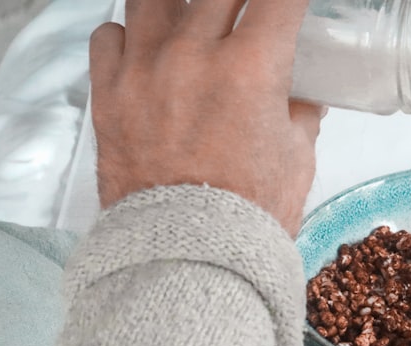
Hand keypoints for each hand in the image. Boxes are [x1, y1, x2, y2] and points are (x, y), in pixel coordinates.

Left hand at [89, 0, 322, 235]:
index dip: (290, 2)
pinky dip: (130, 35)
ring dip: (183, 6)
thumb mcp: (297, 161)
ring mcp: (144, 70)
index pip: (278, 1)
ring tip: (194, 24)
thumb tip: (303, 98)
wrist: (187, 256)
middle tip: (250, 16)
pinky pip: (109, 35)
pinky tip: (148, 52)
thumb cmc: (248, 214)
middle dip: (242, 2)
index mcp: (251, 68)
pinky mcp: (108, 95)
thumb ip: (300, 116)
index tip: (292, 10)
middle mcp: (193, 55)